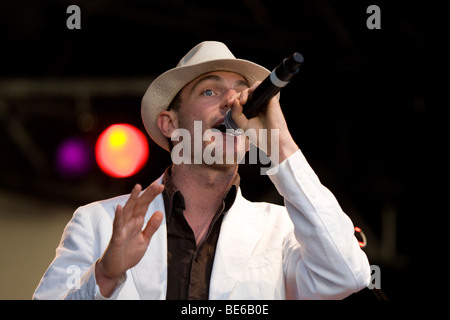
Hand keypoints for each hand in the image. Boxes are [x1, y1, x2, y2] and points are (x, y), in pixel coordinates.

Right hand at [95, 180, 163, 296]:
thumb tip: (159, 212)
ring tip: (138, 187)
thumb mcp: (145, 240)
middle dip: (147, 195)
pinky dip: (118, 216)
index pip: (145, 205)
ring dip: (132, 199)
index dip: (152, 196)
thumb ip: (151, 227)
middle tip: (157, 184)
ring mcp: (122, 229)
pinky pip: (117, 226)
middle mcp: (129, 222)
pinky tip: (119, 207)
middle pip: (139, 205)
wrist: (115, 269)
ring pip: (128, 211)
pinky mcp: (116, 238)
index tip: (161, 186)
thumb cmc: (128, 253)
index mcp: (137, 222)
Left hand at [228, 81, 298, 163]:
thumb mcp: (243, 125)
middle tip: (232, 102)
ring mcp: (264, 102)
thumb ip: (236, 114)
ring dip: (244, 92)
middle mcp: (257, 105)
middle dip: (235, 96)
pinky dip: (255, 86)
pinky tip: (251, 92)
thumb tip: (235, 101)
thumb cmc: (260, 135)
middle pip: (244, 94)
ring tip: (242, 101)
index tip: (228, 104)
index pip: (239, 101)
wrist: (273, 140)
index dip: (232, 100)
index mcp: (250, 112)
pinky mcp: (271, 99)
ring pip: (252, 89)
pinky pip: (263, 86)